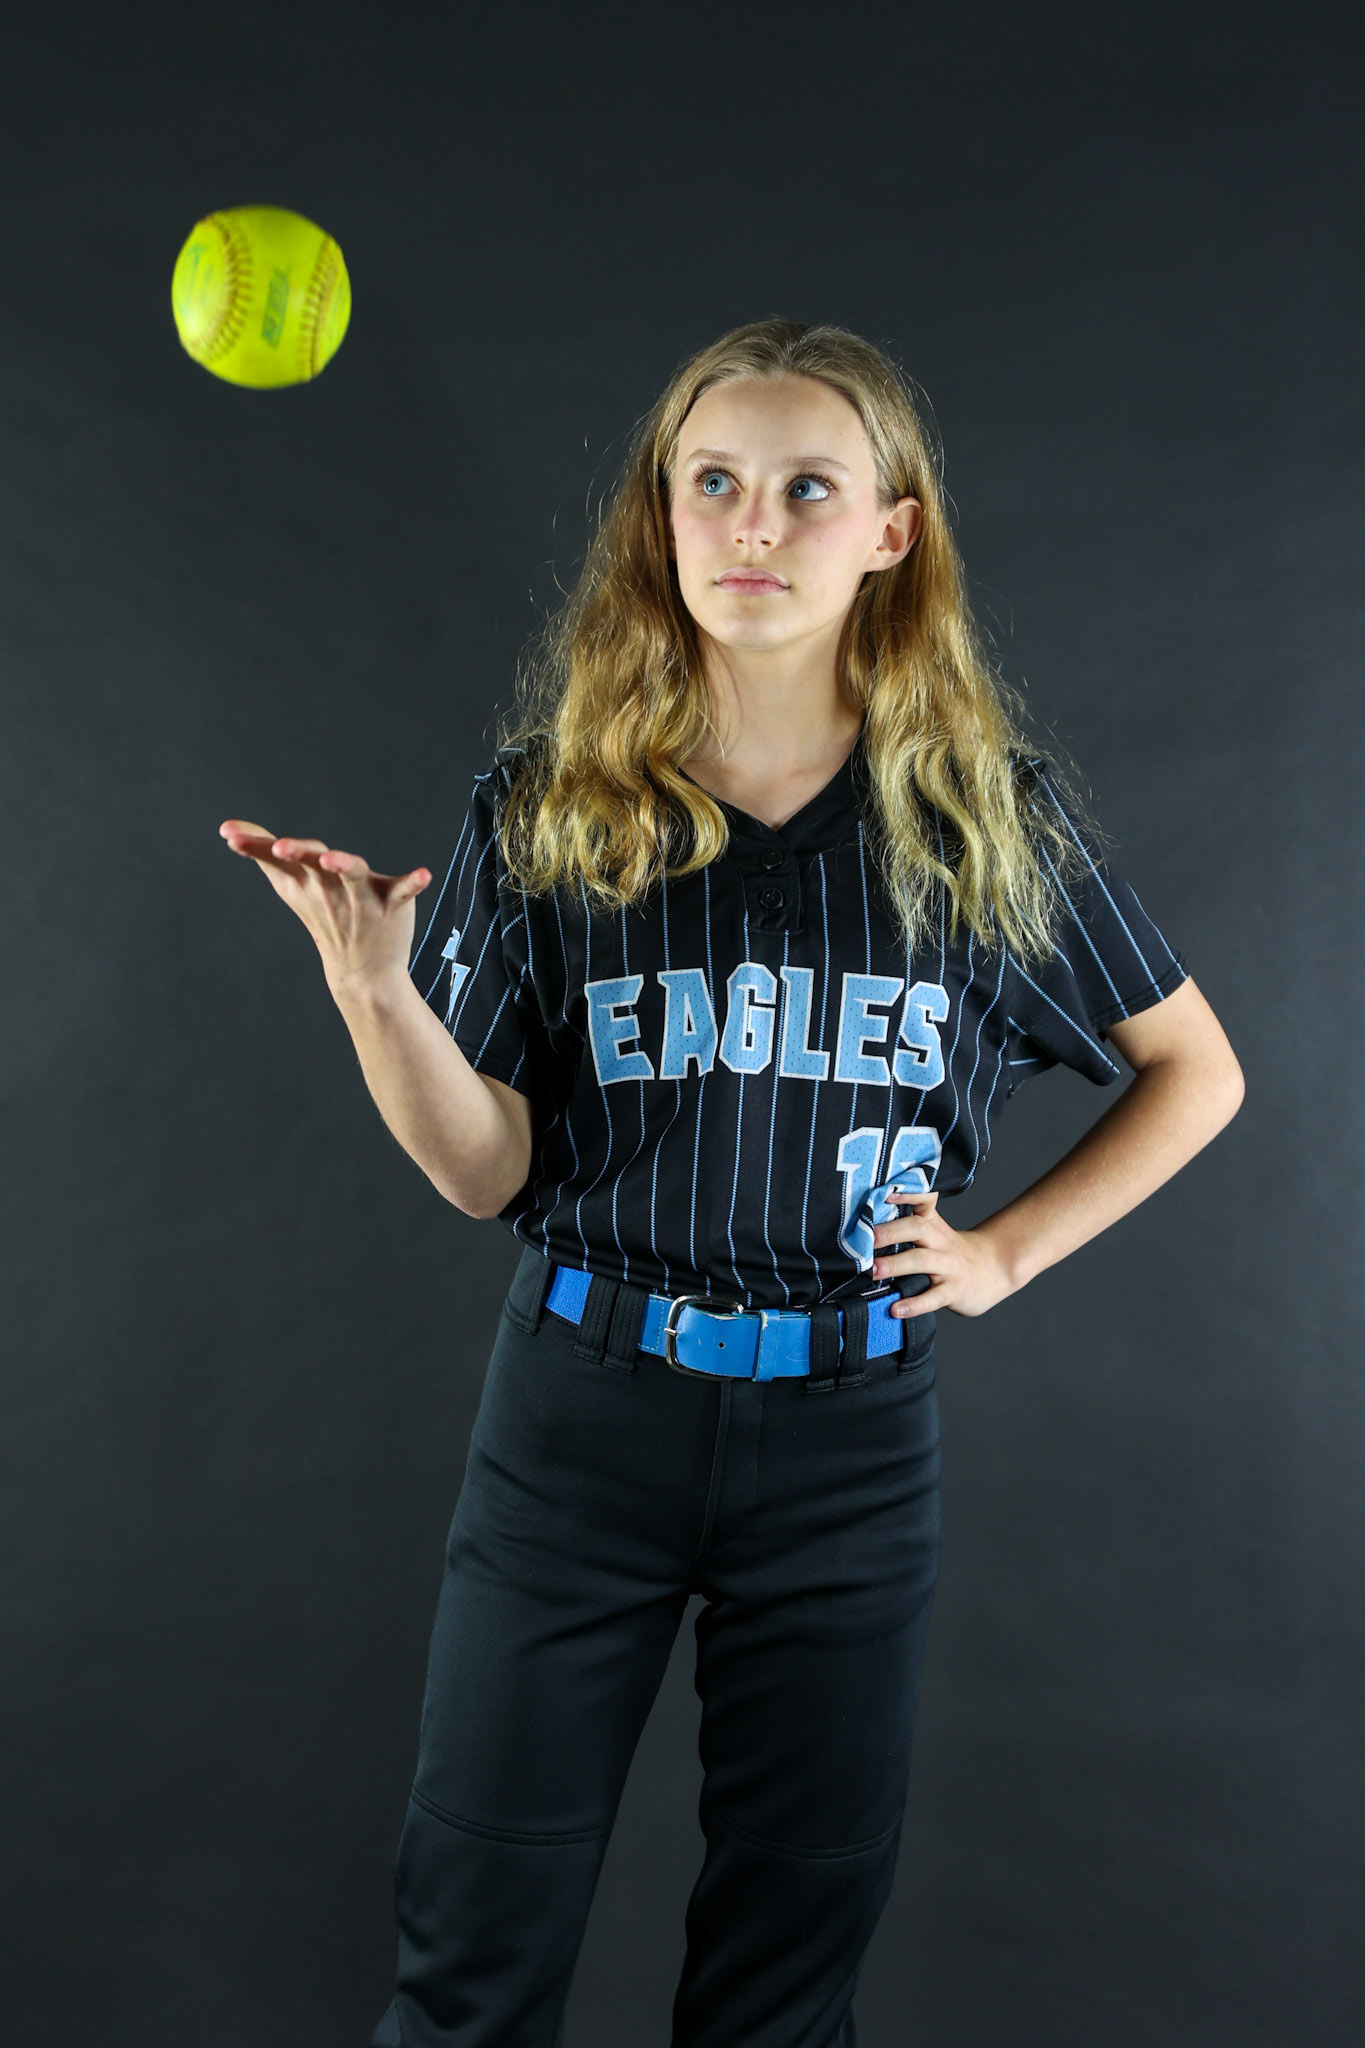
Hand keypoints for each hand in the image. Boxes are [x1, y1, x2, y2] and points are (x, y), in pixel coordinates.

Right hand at [219, 819, 431, 997]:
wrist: (363, 972)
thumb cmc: (325, 918)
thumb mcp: (293, 886)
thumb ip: (266, 855)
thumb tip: (229, 831)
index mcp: (307, 880)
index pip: (278, 858)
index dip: (256, 844)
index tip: (229, 834)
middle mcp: (330, 887)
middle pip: (311, 863)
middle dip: (296, 853)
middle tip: (278, 848)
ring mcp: (361, 897)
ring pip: (352, 874)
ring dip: (343, 864)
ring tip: (334, 859)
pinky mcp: (392, 904)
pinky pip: (403, 890)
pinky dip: (413, 882)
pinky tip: (424, 874)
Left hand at [870, 1188, 1017, 1320]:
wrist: (993, 1270)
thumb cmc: (952, 1252)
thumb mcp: (935, 1231)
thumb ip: (906, 1225)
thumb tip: (863, 1227)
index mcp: (933, 1225)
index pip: (924, 1201)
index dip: (908, 1194)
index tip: (887, 1192)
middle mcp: (940, 1242)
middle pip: (917, 1228)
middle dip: (891, 1231)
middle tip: (867, 1238)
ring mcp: (948, 1266)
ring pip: (922, 1261)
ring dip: (895, 1264)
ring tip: (873, 1271)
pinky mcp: (954, 1291)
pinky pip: (934, 1297)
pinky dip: (914, 1304)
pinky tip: (896, 1309)